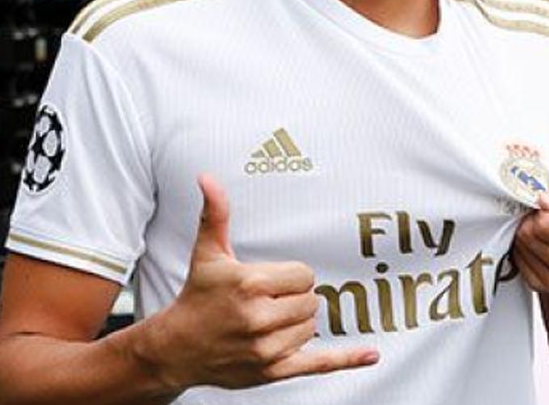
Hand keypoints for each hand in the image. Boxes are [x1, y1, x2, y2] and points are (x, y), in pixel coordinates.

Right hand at [138, 176, 378, 390]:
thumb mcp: (207, 253)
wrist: (177, 348)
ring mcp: (267, 348)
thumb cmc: (197, 297)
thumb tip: (207, 177)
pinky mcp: (273, 371)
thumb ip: (215, 214)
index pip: (304, 274)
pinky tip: (370, 354)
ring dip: (298, 321)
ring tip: (269, 320)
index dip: (292, 276)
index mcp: (249, 284)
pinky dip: (347, 358)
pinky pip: (319, 363)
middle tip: (269, 300)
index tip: (271, 280)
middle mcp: (259, 317)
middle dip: (294, 297)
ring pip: (311, 326)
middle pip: (311, 300)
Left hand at [511, 186, 548, 297]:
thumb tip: (544, 201)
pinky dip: (524, 247)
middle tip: (548, 218)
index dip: (544, 210)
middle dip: (533, 220)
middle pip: (529, 236)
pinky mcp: (540, 287)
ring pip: (519, 247)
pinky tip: (542, 244)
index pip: (545, 224)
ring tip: (547, 231)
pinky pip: (516, 260)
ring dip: (527, 233)